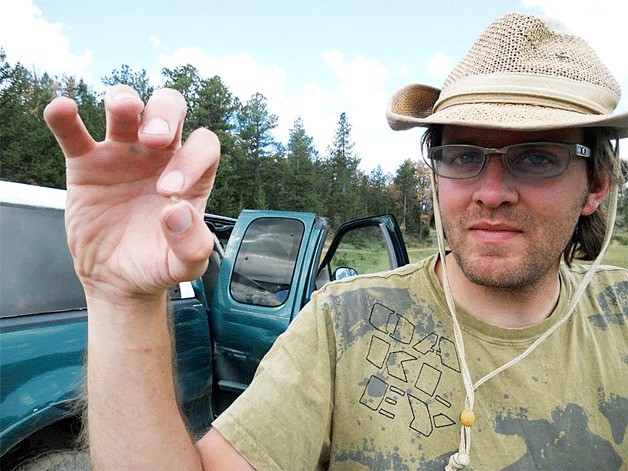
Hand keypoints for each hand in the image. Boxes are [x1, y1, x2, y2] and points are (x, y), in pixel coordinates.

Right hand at [44, 85, 218, 302]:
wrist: (117, 278)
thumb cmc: (156, 265)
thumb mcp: (183, 266)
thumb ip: (192, 244)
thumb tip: (177, 211)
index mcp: (191, 175)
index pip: (202, 146)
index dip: (191, 158)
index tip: (170, 190)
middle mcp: (160, 157)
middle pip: (169, 108)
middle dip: (164, 113)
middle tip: (153, 139)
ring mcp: (122, 155)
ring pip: (126, 108)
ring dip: (124, 99)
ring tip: (122, 109)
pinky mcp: (86, 164)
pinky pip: (74, 133)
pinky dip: (66, 117)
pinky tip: (63, 108)